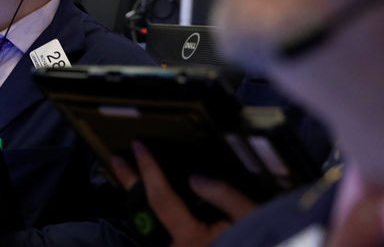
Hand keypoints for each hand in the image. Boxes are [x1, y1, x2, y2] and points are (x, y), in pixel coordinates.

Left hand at [111, 141, 255, 246]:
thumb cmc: (264, 244)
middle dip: (131, 184)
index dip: (148, 168)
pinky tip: (158, 198)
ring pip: (156, 225)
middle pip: (147, 212)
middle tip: (119, 161)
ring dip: (146, 201)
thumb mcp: (252, 218)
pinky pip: (168, 233)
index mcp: (191, 239)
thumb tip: (196, 178)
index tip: (138, 147)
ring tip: (134, 177)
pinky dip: (162, 214)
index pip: (160, 197)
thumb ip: (224, 196)